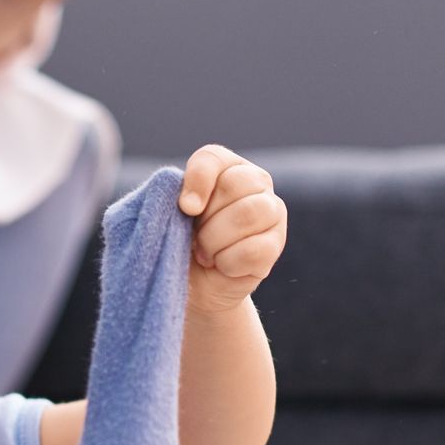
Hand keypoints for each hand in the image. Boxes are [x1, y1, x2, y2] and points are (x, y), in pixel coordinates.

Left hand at [177, 146, 286, 312]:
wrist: (194, 286)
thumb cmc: (179, 244)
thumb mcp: (168, 218)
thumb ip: (173, 200)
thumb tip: (189, 205)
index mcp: (226, 167)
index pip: (212, 158)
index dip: (197, 181)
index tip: (185, 208)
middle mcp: (256, 182)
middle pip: (234, 185)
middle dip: (206, 219)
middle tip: (195, 238)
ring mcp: (272, 212)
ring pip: (247, 214)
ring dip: (215, 241)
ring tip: (206, 253)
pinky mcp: (275, 244)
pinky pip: (252, 249)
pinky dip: (228, 263)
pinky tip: (222, 265)